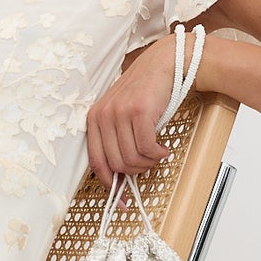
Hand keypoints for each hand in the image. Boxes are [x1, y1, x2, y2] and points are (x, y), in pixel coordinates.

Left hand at [86, 38, 181, 188]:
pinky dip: (158, 154)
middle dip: (136, 171)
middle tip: (148, 164)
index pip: (96, 162)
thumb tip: (119, 177)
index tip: (120, 198)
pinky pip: (147, 148)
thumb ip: (116, 140)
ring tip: (157, 154)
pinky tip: (163, 149)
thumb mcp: (122, 114)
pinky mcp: (139, 112)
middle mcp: (103, 115)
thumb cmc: (146, 92)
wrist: (166, 63)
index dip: (109, 184)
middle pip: (117, 164)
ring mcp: (119, 113)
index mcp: (94, 119)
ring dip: (149, 163)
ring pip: (132, 158)